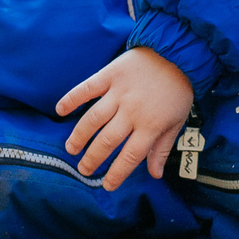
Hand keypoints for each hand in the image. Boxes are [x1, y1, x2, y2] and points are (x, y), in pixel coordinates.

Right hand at [56, 47, 193, 190]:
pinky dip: (72, 98)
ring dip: (79, 136)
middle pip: (107, 141)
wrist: (177, 53)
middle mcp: (132, 111)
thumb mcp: (178, 122)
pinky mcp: (110, 74)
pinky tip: (60, 110)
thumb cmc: (178, 90)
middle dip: (93, 159)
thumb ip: (162, 148)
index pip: (130, 156)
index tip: (106, 185)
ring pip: (94, 119)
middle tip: (84, 170)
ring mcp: (119, 92)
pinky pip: (87, 88)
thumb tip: (154, 174)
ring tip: (71, 149)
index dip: (117, 174)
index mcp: (151, 125)